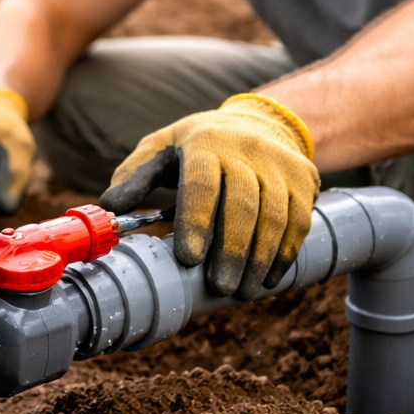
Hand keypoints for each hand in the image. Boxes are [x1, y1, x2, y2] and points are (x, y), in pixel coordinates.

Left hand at [98, 94, 318, 297]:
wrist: (260, 122)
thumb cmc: (197, 145)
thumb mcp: (160, 148)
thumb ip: (134, 176)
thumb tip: (109, 207)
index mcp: (205, 142)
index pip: (202, 184)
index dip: (196, 222)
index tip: (189, 259)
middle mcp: (247, 149)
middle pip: (244, 205)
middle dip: (232, 251)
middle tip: (220, 286)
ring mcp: (280, 164)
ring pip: (276, 217)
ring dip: (260, 260)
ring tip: (242, 291)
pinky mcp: (305, 178)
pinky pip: (299, 221)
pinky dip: (284, 254)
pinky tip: (268, 277)